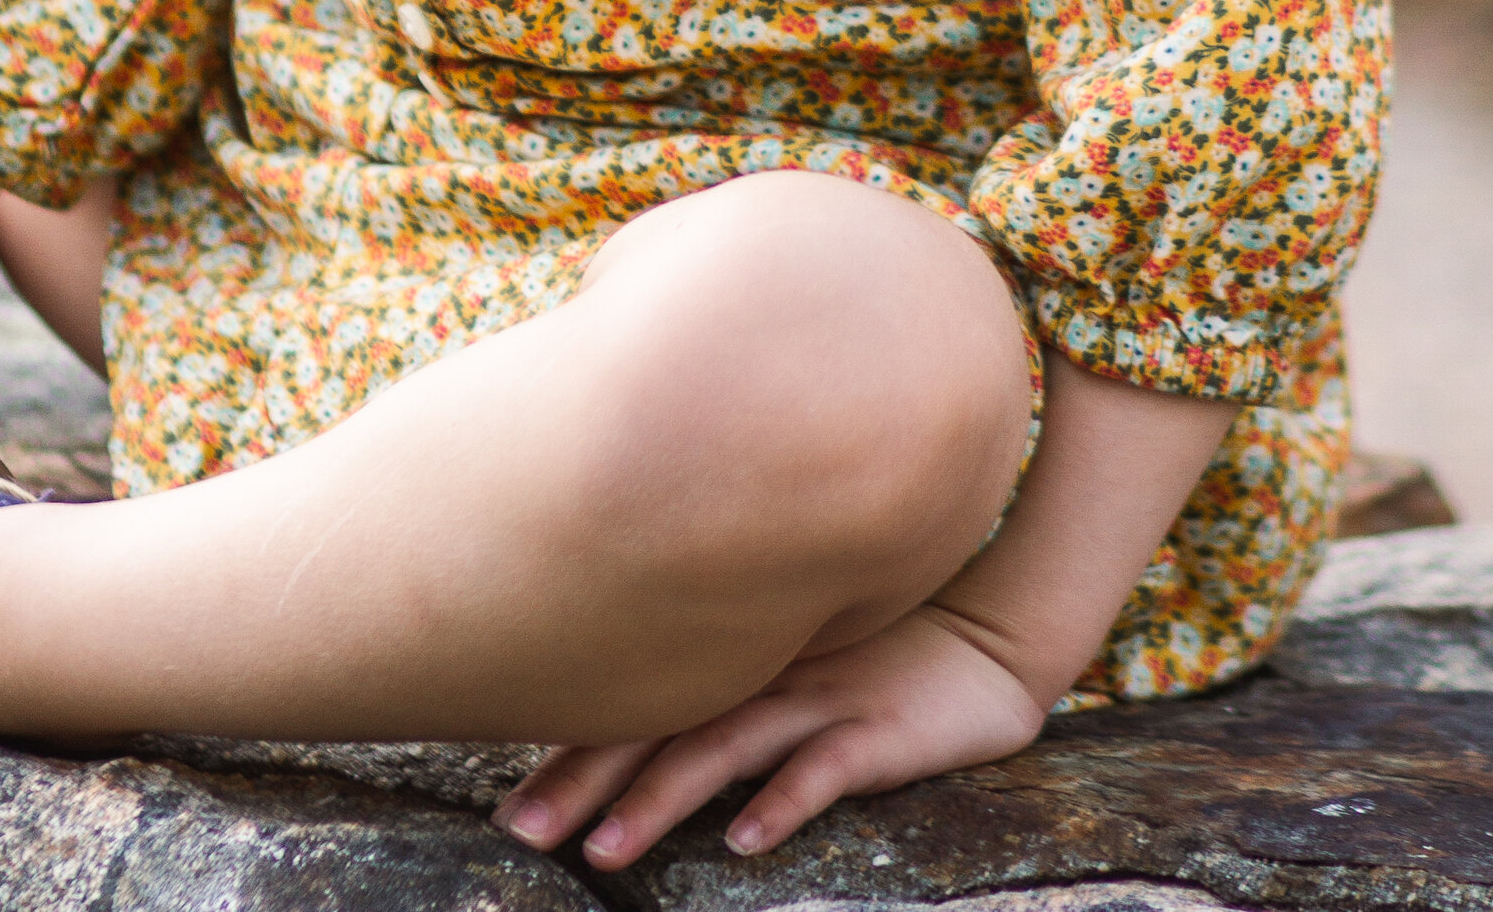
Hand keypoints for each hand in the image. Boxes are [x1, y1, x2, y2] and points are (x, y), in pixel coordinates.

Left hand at [493, 604, 1048, 869]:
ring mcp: (819, 697)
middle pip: (658, 726)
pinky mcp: (878, 730)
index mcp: (736, 660)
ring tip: (605, 853)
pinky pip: (823, 766)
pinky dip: (782, 800)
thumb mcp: (792, 664)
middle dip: (584, 781)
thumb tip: (641, 738)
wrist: (986, 639)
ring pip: (723, 747)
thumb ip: (726, 687)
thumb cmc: (879, 659)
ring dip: (660, 800)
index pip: (636, 706)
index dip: (567, 754)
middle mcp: (762, 672)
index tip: (507, 809)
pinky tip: (744, 840)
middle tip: (519, 831)